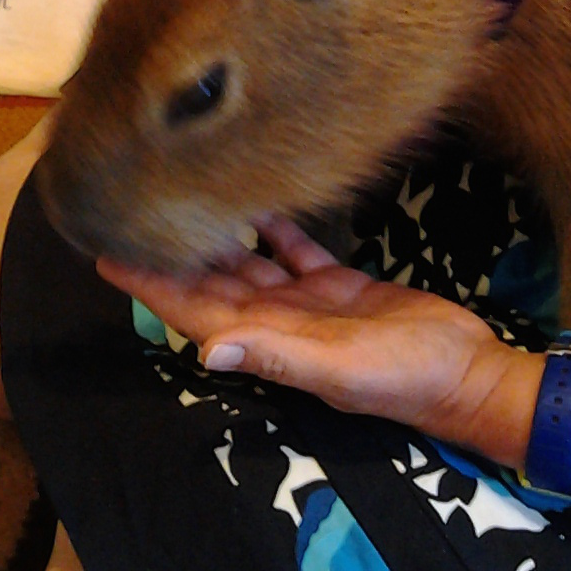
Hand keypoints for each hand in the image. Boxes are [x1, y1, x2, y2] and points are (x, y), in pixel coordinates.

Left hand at [97, 213, 539, 463]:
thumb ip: (278, 354)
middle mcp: (278, 322)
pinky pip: (294, 251)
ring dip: (216, 236)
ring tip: (181, 193)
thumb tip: (210, 351)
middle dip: (170, 254)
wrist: (465, 372)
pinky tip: (255, 194)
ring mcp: (307, 303)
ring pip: (247, 264)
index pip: (193, 311)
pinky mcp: (338, 284)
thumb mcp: (340, 368)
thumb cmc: (403, 377)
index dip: (150, 285)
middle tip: (130, 208)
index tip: (105, 254)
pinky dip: (272, 226)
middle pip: (211, 283)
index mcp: (269, 343)